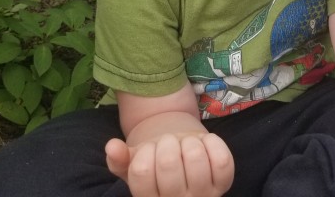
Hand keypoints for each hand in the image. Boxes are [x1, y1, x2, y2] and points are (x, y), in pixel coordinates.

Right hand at [106, 132, 233, 196]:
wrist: (184, 162)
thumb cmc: (155, 163)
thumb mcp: (134, 163)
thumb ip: (120, 159)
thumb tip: (112, 146)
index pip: (141, 172)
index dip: (144, 152)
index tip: (149, 150)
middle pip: (168, 164)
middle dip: (166, 143)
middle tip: (168, 143)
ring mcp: (202, 195)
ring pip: (195, 159)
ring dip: (189, 142)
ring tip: (185, 144)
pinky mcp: (222, 184)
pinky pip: (222, 160)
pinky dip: (213, 143)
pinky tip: (204, 143)